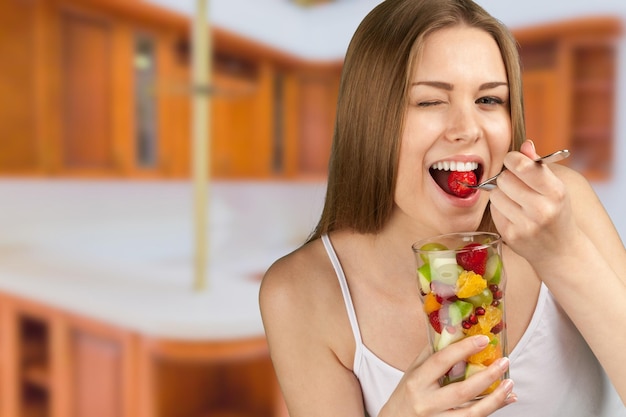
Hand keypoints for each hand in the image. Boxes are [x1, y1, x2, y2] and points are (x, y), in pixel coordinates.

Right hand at [379, 335, 515, 415]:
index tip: (483, 340)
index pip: (441, 362)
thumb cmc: (404, 396)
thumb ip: (431, 354)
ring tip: (509, 384)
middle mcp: (426, 403)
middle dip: (487, 376)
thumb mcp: (412, 373)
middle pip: (462, 391)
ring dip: (495, 399)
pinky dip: (492, 410)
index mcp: (416, 382)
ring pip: (472, 413)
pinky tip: (505, 400)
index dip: (463, 349)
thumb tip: (453, 332)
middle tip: (504, 361)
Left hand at [489, 140, 576, 261]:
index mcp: (556, 192)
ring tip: (516, 200)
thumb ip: (537, 165)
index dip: (512, 159)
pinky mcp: (510, 235)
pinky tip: (513, 214)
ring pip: (495, 194)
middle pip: (504, 179)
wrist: (560, 251)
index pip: (523, 166)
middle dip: (507, 177)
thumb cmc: (557, 213)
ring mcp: (524, 225)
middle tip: (517, 184)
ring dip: (501, 193)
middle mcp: (541, 210)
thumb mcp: (555, 188)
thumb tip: (524, 145)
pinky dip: (500, 208)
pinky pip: (493, 210)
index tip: (513, 161)